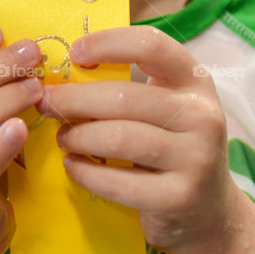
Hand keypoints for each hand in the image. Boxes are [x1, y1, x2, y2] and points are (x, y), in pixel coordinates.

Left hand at [35, 26, 235, 251]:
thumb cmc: (173, 146)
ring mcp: (195, 158)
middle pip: (124, 97)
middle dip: (74, 99)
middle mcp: (201, 115)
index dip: (109, 43)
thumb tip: (67, 72)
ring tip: (62, 137)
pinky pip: (119, 182)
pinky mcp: (178, 197)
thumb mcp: (167, 107)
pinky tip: (73, 166)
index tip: (75, 52)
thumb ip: (132, 87)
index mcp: (195, 81)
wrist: (208, 210)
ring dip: (79, 136)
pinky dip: (87, 173)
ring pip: (119, 138)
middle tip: (46, 103)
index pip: (152, 45)